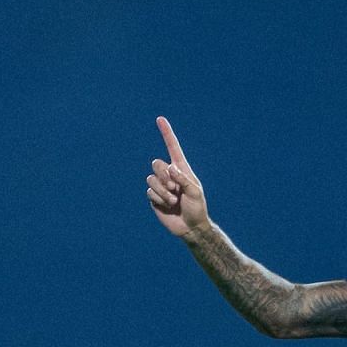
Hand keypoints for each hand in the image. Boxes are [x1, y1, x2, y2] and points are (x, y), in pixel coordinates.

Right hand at [146, 116, 209, 237]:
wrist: (190, 227)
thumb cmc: (197, 208)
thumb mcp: (195, 192)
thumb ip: (183, 179)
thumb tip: (170, 168)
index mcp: (181, 169)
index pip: (172, 147)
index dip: (166, 133)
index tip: (160, 119)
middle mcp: (169, 175)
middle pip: (156, 163)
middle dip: (164, 176)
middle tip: (175, 189)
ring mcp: (160, 186)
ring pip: (151, 178)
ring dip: (163, 190)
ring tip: (173, 200)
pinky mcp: (154, 197)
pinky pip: (150, 191)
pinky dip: (159, 199)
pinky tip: (167, 206)